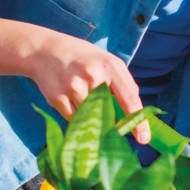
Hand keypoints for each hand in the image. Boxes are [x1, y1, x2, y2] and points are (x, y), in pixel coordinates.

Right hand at [28, 32, 149, 143]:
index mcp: (110, 66)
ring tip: (83, 99)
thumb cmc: (83, 58)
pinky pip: (74, 120)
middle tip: (114, 129)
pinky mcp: (58, 98)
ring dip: (92, 118)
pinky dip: (77, 116)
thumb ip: (123, 84)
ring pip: (91, 119)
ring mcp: (74, 88)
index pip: (129, 98)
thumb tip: (135, 113)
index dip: (138, 121)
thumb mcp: (108, 61)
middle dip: (113, 124)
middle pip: (110, 113)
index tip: (144, 138)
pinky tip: (71, 100)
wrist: (44, 50)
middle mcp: (93, 77)